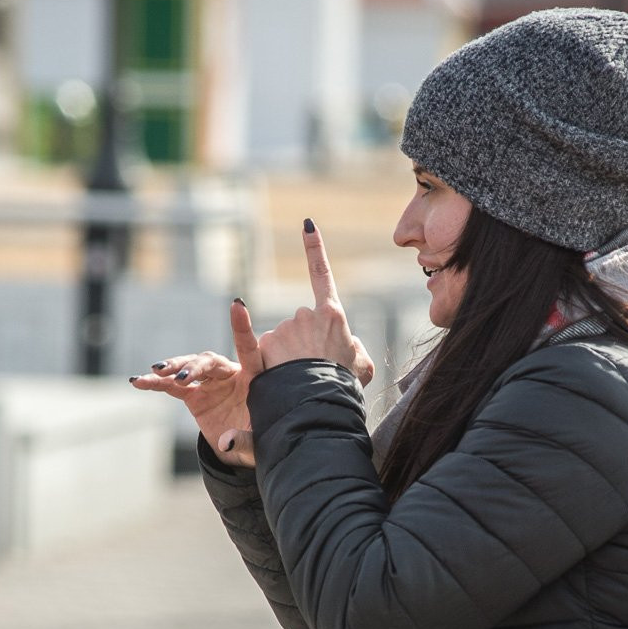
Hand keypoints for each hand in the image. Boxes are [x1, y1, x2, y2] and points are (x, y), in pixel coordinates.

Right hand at [130, 300, 262, 466]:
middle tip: (180, 377)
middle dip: (193, 366)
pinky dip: (156, 384)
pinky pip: (172, 386)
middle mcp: (231, 375)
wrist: (244, 450)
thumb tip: (225, 444)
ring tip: (155, 373)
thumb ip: (243, 443)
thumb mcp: (256, 446)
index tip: (237, 304)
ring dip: (172, 369)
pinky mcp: (194, 395)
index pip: (249, 350)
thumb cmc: (260, 441)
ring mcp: (211, 383)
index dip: (242, 328)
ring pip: (189, 367)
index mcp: (254, 380)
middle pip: (210, 361)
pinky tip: (137, 382)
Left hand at [258, 220, 373, 385]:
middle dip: (304, 345)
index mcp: (333, 315)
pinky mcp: (265, 344)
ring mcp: (285, 328)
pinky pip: (265, 353)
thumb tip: (349, 348)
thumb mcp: (362, 367)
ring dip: (287, 358)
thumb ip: (355, 351)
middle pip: (301, 326)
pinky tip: (282, 379)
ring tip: (301, 379)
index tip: (306, 224)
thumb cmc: (345, 387)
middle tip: (315, 370)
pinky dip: (273, 366)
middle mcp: (306, 315)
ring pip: (282, 341)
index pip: (322, 274)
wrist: (322, 403)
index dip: (314, 248)